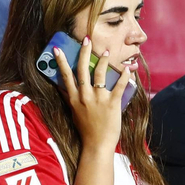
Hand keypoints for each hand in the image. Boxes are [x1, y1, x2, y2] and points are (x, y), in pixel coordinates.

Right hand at [57, 37, 131, 157]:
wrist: (97, 145)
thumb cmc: (86, 130)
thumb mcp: (74, 112)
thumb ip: (70, 98)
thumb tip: (63, 87)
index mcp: (74, 98)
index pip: (65, 76)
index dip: (61, 61)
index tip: (57, 49)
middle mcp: (84, 96)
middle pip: (82, 70)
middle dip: (84, 53)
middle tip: (86, 40)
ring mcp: (98, 99)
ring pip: (99, 74)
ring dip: (103, 60)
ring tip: (106, 51)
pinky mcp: (112, 103)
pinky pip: (119, 86)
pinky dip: (123, 76)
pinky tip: (127, 69)